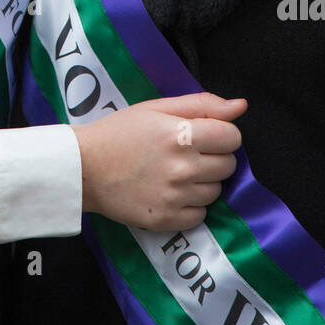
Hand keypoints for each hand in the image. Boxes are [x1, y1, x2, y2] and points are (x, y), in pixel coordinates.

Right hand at [75, 92, 245, 231]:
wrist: (83, 167)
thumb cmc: (118, 132)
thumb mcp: (156, 108)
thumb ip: (201, 105)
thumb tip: (240, 106)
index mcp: (181, 134)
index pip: (232, 137)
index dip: (222, 134)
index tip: (205, 135)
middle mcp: (182, 167)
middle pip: (228, 165)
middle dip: (214, 157)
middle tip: (187, 153)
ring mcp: (175, 196)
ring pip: (216, 191)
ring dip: (203, 182)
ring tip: (177, 173)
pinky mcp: (166, 219)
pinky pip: (200, 214)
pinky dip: (190, 205)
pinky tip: (171, 192)